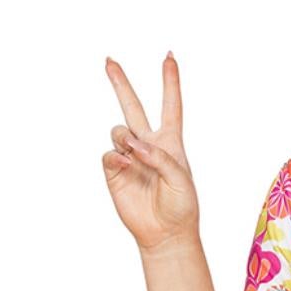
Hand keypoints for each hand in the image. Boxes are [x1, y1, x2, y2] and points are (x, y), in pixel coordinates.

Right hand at [101, 52, 199, 252]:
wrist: (165, 234)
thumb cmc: (181, 207)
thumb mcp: (181, 180)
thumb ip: (161, 157)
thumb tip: (135, 144)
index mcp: (170, 143)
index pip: (171, 106)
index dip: (170, 82)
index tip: (169, 57)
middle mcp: (147, 145)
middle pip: (132, 106)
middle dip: (121, 83)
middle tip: (109, 60)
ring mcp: (129, 157)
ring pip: (118, 130)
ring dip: (125, 135)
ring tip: (134, 152)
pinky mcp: (114, 172)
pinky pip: (109, 154)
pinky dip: (116, 157)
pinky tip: (125, 166)